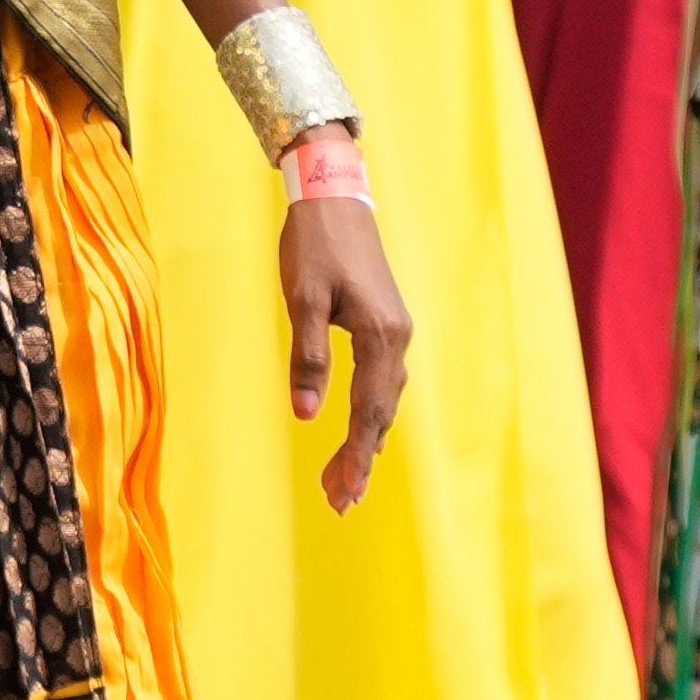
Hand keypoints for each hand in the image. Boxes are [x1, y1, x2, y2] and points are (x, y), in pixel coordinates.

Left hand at [283, 188, 416, 507]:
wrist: (334, 195)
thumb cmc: (314, 244)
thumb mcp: (302, 299)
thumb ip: (308, 358)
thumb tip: (305, 414)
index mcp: (381, 336)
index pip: (367, 411)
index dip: (354, 457)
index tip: (343, 495)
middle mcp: (397, 338)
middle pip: (380, 413)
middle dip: (359, 460)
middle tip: (340, 504)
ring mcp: (394, 331)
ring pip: (383, 400)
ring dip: (365, 441)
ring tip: (344, 481)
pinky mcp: (384, 323)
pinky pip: (382, 382)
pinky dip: (371, 413)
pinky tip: (362, 432)